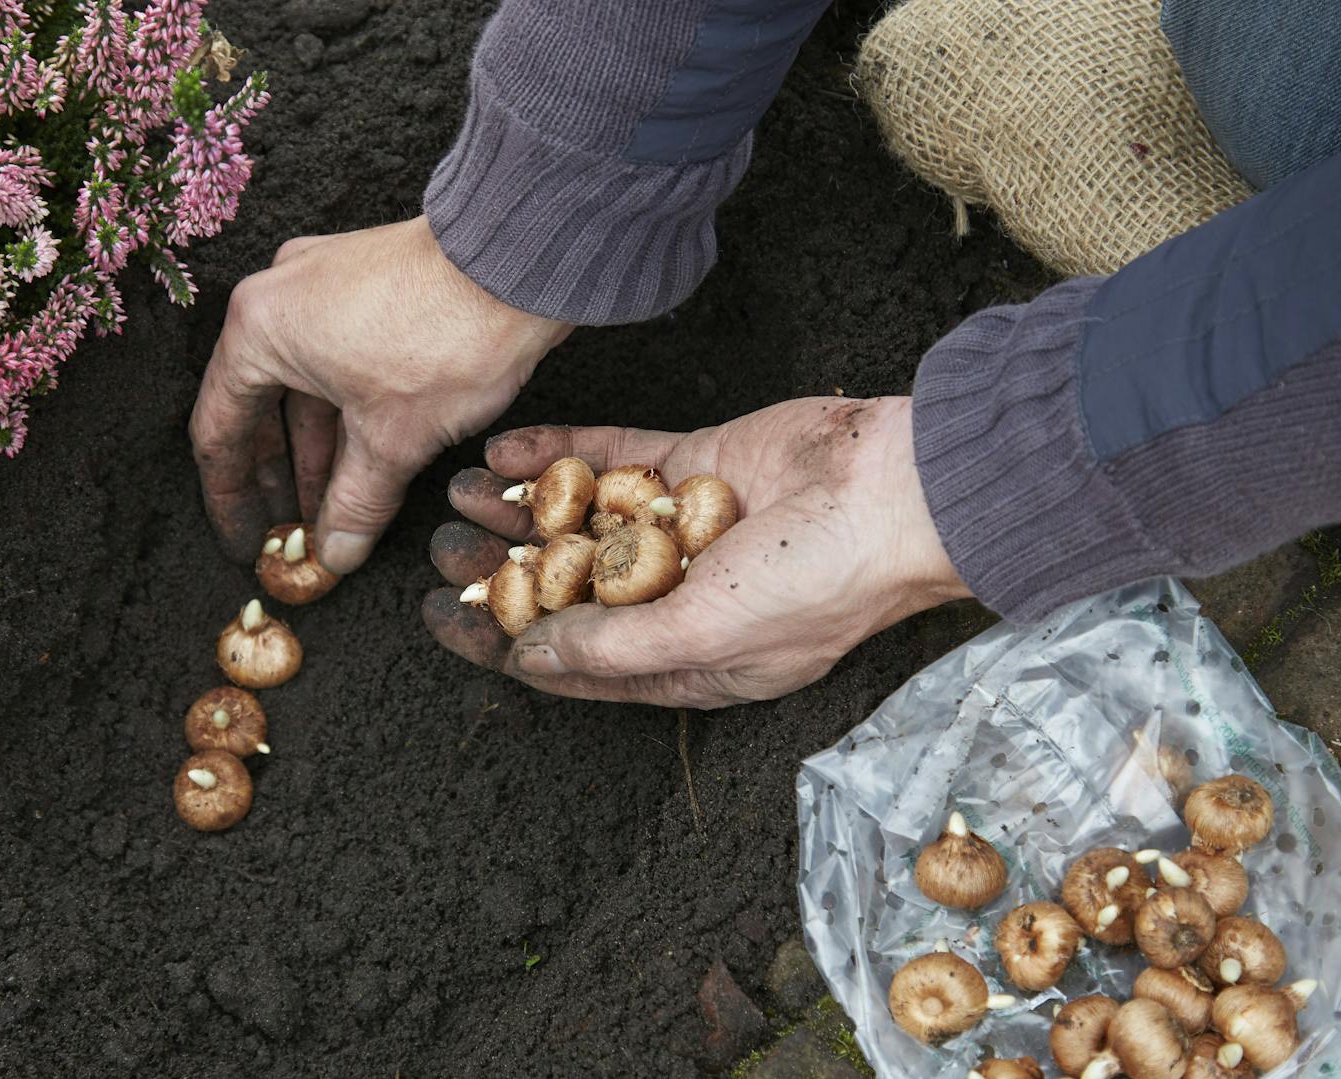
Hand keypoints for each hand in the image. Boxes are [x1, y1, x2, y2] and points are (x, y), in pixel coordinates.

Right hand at [190, 217, 572, 571]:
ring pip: (306, 384)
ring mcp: (324, 282)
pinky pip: (338, 360)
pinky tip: (366, 462)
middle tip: (288, 533)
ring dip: (318, 451)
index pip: (219, 430)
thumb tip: (335, 552)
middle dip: (280, 477)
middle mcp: (278, 295)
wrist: (519, 265)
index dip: (231, 498)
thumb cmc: (445, 336)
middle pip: (260, 406)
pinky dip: (347, 413)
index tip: (247, 541)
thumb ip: (354, 503)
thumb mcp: (393, 439)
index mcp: (258, 329)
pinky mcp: (368, 282)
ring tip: (333, 510)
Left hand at [422, 397, 971, 707]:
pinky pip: (612, 462)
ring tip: (457, 495)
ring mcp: (687, 527)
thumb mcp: (704, 637)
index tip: (442, 620)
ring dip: (519, 510)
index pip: (575, 663)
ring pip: (582, 521)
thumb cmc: (818, 584)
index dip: (504, 644)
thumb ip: (612, 649)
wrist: (898, 489)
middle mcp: (682, 597)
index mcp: (688, 662)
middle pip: (567, 589)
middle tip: (441, 551)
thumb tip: (529, 661)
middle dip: (501, 573)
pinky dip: (557, 454)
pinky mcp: (696, 465)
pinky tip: (504, 449)